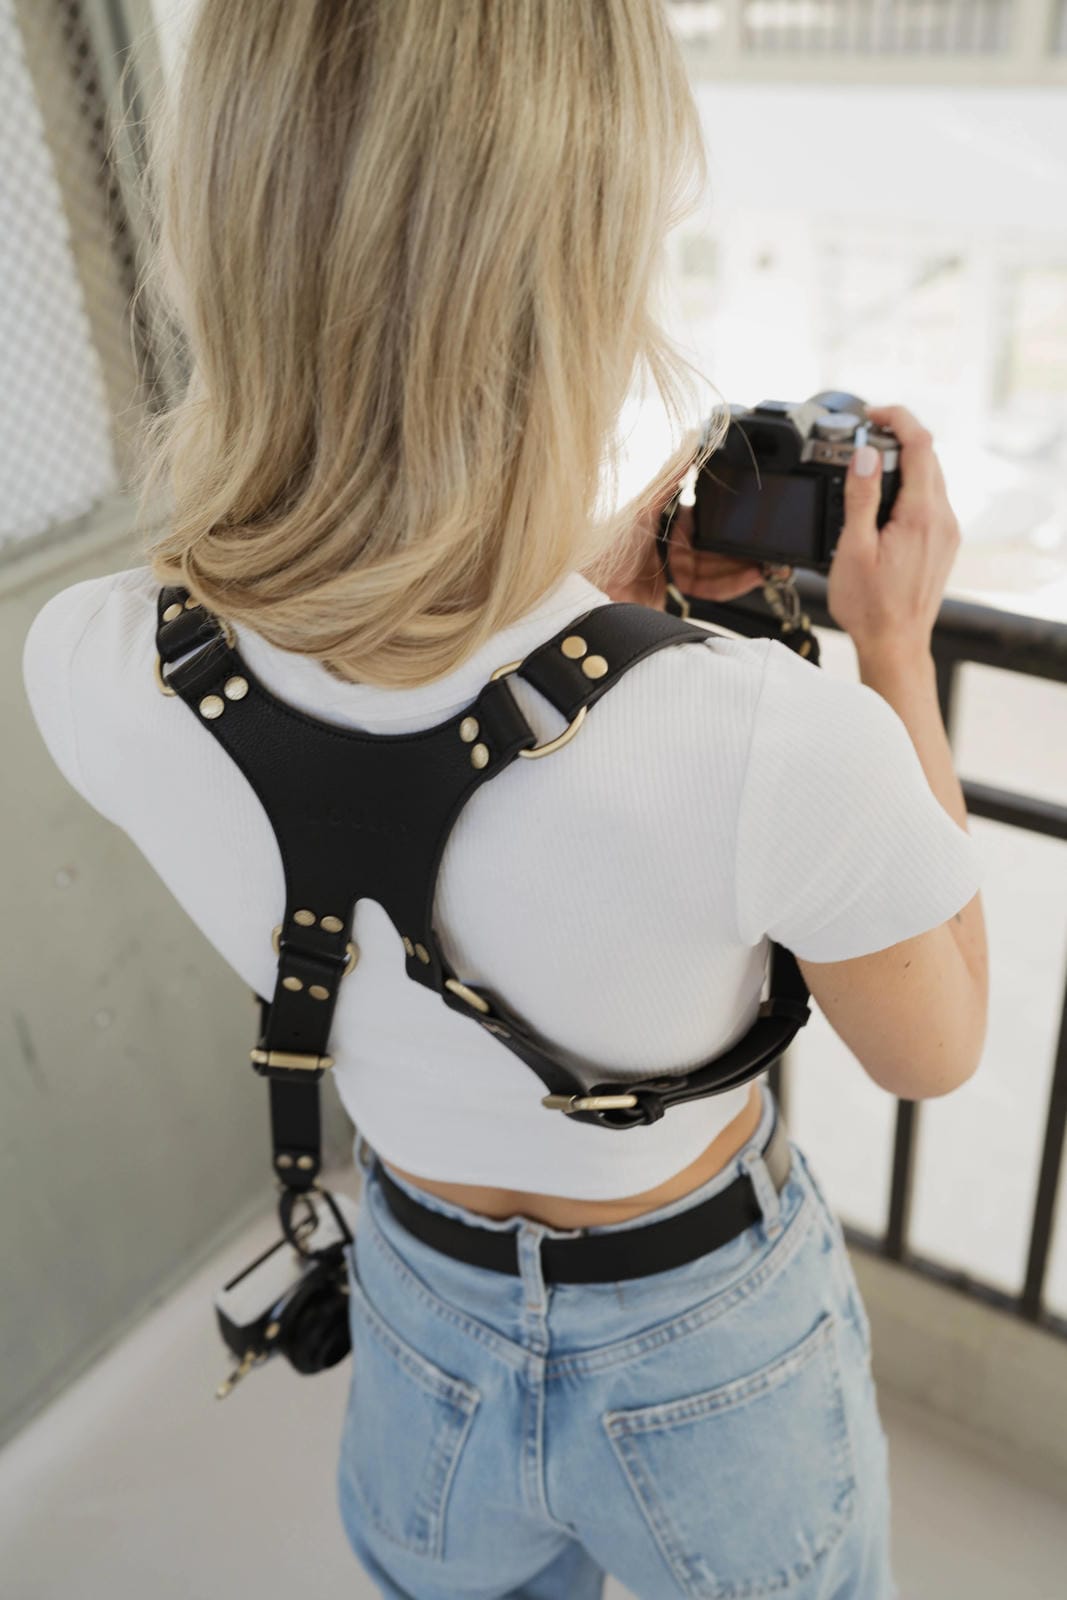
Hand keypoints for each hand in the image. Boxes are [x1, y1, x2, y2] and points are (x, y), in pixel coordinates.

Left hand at [603, 488, 790, 609]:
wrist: (588, 595)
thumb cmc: (604, 549)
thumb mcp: (642, 508)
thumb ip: (671, 476)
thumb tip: (692, 436)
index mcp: (663, 520)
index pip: (705, 516)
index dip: (729, 515)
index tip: (755, 512)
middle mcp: (670, 545)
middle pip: (717, 544)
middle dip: (744, 546)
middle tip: (770, 544)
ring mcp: (674, 571)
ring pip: (720, 567)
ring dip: (744, 566)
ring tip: (767, 564)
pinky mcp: (676, 596)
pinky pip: (712, 589)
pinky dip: (733, 585)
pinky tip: (752, 576)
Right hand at [827, 403, 960, 659]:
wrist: (895, 643)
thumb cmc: (870, 605)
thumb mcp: (853, 548)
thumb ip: (861, 497)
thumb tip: (866, 454)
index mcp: (921, 515)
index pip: (920, 444)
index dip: (897, 418)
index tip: (872, 415)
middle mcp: (942, 518)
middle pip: (929, 456)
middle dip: (898, 437)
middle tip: (864, 437)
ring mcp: (947, 531)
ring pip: (932, 477)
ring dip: (906, 462)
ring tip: (870, 466)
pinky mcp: (944, 543)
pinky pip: (932, 499)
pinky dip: (911, 486)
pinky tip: (886, 499)